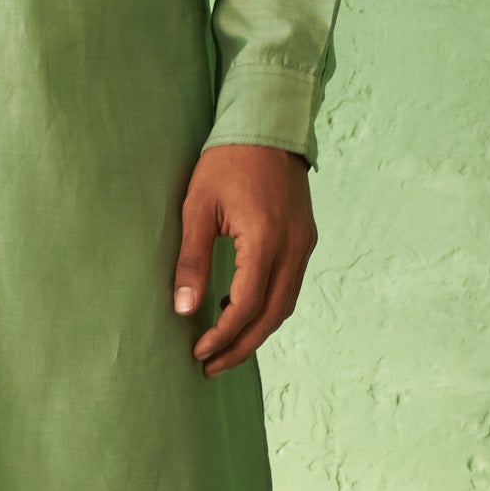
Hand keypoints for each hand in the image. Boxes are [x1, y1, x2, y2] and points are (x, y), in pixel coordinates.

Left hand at [171, 144, 317, 374]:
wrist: (268, 125)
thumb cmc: (226, 161)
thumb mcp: (197, 207)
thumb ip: (192, 260)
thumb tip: (183, 308)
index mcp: (266, 240)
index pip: (247, 305)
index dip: (223, 335)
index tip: (198, 352)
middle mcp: (294, 247)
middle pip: (272, 315)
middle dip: (241, 346)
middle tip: (211, 365)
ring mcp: (305, 244)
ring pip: (286, 305)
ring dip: (256, 330)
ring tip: (224, 346)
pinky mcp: (306, 238)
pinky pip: (290, 285)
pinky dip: (268, 306)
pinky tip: (241, 309)